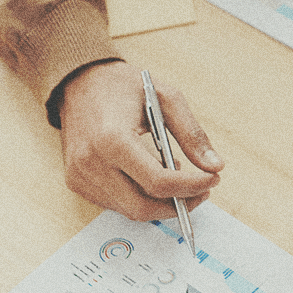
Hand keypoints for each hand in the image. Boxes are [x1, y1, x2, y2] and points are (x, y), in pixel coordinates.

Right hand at [59, 61, 223, 220]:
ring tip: (177, 178)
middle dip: (179, 204)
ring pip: (131, 210)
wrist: (79, 82)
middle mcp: (90, 162)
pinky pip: (116, 204)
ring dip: (161, 203)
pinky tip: (152, 178)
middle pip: (143, 207)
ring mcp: (79, 175)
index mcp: (112, 139)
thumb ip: (192, 135)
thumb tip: (216, 166)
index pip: (158, 182)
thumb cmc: (124, 87)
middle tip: (202, 190)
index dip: (191, 187)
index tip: (213, 179)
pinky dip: (141, 198)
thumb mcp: (166, 99)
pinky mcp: (76, 182)